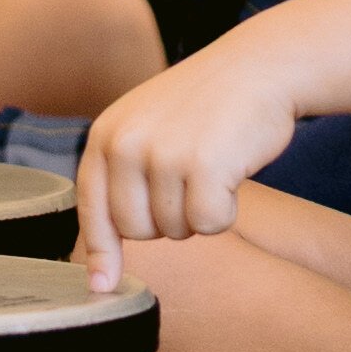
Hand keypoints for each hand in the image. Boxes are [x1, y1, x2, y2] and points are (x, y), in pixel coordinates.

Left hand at [74, 44, 302, 281]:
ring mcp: (163, 154)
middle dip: (167, 220)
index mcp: (105, 134)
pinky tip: (233, 172)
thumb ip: (122, 178)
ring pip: (175, 231)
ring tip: (212, 164)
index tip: (102, 286)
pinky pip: (209, 224)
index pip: (92, 209)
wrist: (259, 65)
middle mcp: (126, 144)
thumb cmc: (205, 106)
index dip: (100, 252)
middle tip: (191, 178)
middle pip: (136, 231)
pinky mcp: (203, 165)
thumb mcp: (146, 128)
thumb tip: (101, 270)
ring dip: (199, 212)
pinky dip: (226, 210)